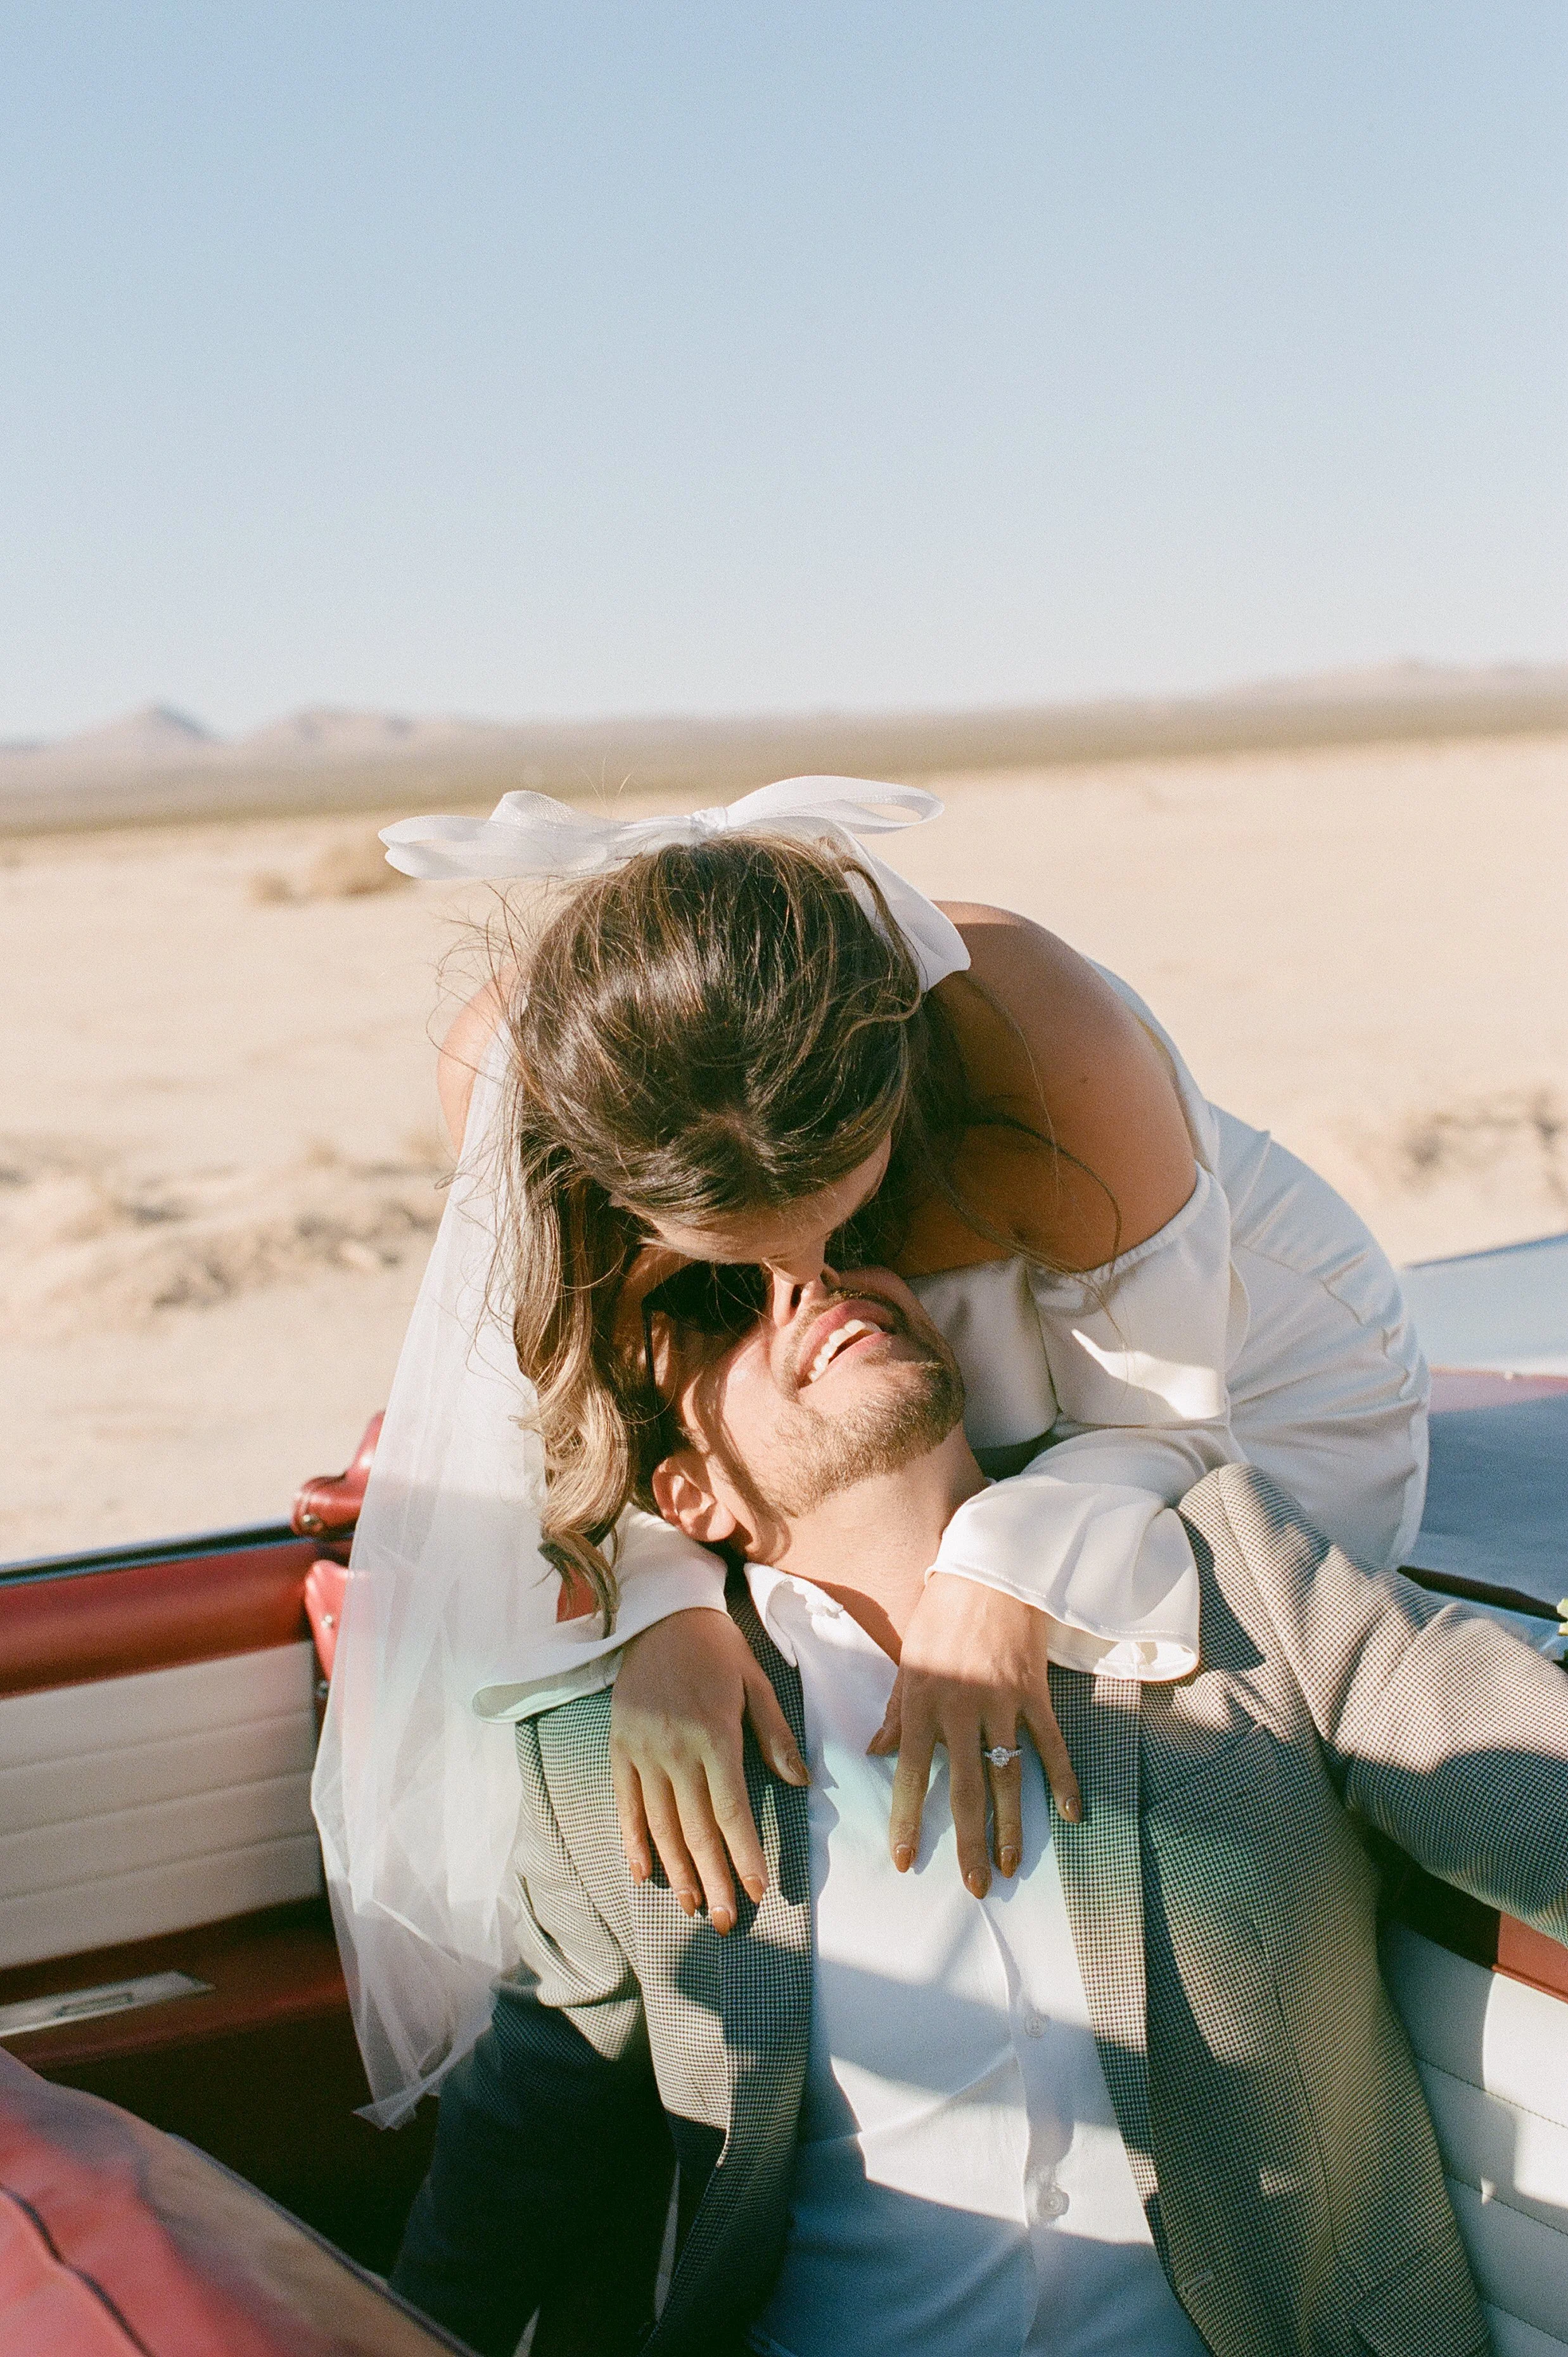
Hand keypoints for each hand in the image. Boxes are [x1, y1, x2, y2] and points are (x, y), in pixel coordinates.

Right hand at [611, 1608, 809, 1932]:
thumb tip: (801, 1783)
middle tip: (727, 1920)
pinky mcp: (621, 1749)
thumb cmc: (717, 1649)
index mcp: (715, 1736)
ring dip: (678, 1870)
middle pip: (696, 1829)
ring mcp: (643, 1752)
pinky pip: (627, 1804)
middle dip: (714, 1878)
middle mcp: (676, 1751)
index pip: (732, 1811)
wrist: (660, 1615)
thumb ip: (777, 1735)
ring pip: (661, 1825)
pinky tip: (644, 1873)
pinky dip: (634, 1841)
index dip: (745, 1854)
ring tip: (694, 1906)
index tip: (759, 1889)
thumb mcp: (757, 1682)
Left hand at [867, 1573, 1081, 1896]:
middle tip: (975, 1887)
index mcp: (920, 1704)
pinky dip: (1062, 1779)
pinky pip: (1050, 1745)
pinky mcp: (1033, 1694)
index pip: (908, 1775)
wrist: (987, 1572)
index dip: (906, 1821)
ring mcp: (1000, 1704)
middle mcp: (959, 1710)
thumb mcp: (907, 1662)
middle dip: (968, 1842)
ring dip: (1012, 1826)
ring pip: (1008, 1776)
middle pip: (964, 1789)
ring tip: (1013, 1867)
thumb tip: (875, 1754)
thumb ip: (894, 1713)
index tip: (905, 1862)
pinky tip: (1070, 1814)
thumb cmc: (941, 1617)